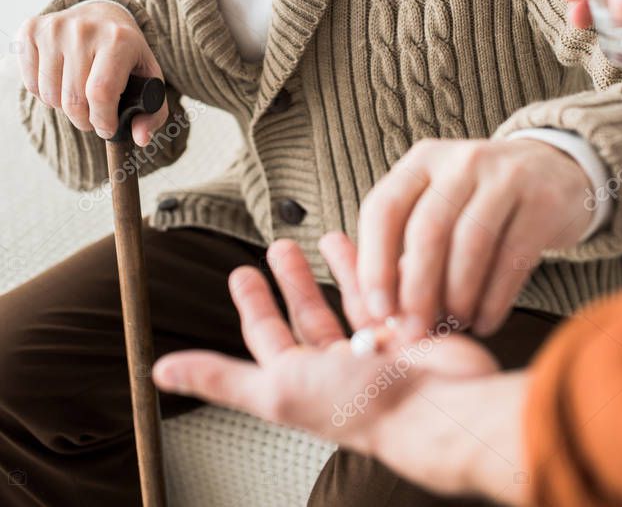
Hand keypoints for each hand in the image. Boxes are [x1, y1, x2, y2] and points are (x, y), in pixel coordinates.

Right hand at [14, 0, 167, 146]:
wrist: (102, 15)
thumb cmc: (126, 54)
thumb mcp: (148, 77)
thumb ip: (153, 112)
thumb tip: (141, 138)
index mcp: (119, 39)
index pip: (101, 93)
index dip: (102, 121)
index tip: (107, 128)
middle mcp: (85, 29)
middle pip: (74, 100)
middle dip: (84, 120)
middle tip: (92, 115)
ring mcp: (55, 28)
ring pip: (50, 95)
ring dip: (64, 107)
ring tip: (78, 94)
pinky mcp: (31, 30)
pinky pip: (30, 84)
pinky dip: (44, 93)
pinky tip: (60, 80)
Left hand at [153, 236, 529, 503]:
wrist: (439, 407)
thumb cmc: (361, 405)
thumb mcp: (278, 387)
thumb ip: (220, 377)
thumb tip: (160, 372)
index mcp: (304, 381)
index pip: (268, 337)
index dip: (252, 305)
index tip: (241, 273)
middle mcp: (339, 366)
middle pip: (307, 314)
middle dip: (290, 280)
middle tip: (278, 247)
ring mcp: (377, 349)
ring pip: (348, 300)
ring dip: (334, 267)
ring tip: (325, 235)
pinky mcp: (411, 330)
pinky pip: (388, 294)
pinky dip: (377, 268)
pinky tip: (372, 246)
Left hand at [355, 137, 590, 336]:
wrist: (551, 170)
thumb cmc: (477, 200)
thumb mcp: (437, 202)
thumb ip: (404, 246)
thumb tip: (381, 312)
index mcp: (422, 160)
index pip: (383, 209)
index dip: (375, 264)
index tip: (377, 311)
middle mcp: (460, 161)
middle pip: (427, 230)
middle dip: (417, 290)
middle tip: (415, 332)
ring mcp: (503, 176)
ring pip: (470, 245)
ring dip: (458, 297)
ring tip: (454, 325)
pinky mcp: (541, 201)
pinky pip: (512, 258)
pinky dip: (494, 299)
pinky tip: (484, 321)